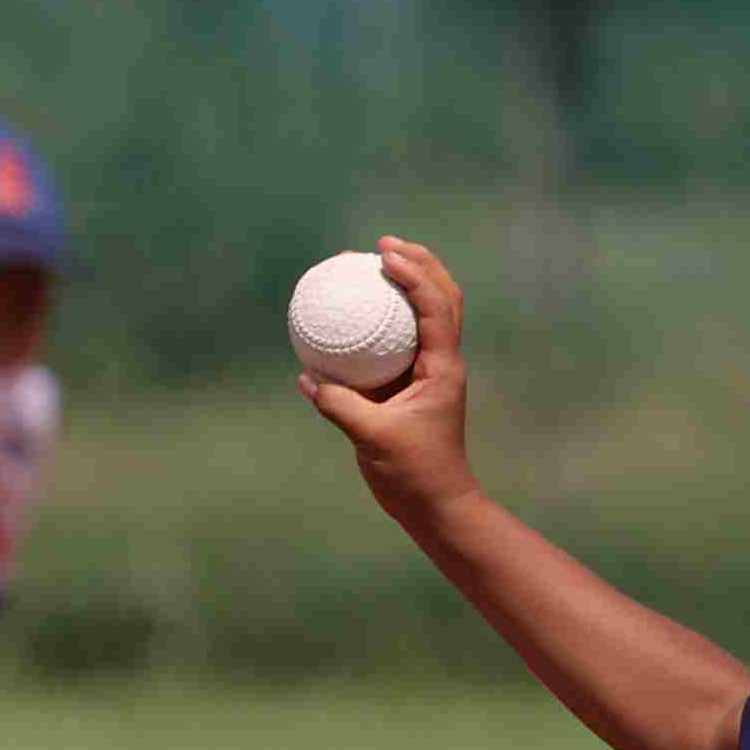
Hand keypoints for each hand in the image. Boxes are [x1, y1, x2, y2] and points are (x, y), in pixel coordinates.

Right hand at [295, 237, 475, 526]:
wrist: (435, 504)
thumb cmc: (414, 473)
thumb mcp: (373, 438)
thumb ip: (339, 406)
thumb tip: (307, 377)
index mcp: (442, 368)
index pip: (436, 308)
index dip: (415, 275)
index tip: (383, 256)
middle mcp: (441, 363)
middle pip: (442, 298)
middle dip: (419, 264)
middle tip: (382, 246)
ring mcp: (428, 373)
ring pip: (425, 315)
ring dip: (407, 284)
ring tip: (371, 263)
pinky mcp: (411, 386)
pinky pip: (395, 342)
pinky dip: (381, 320)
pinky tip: (351, 313)